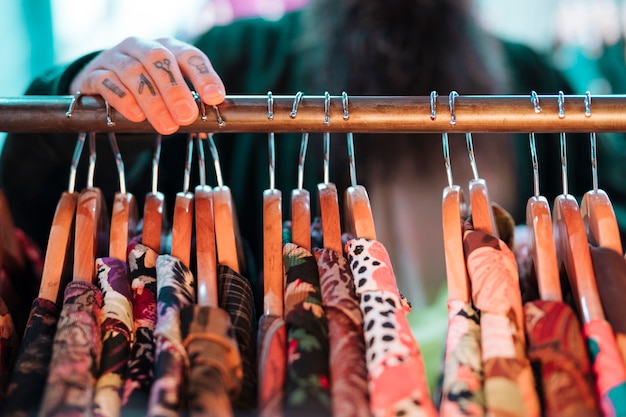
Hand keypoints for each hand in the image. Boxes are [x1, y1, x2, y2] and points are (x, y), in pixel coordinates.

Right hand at [69, 37, 225, 134]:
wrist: (101, 83)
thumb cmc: (147, 91)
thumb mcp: (170, 95)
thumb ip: (188, 108)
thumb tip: (207, 132)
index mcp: (167, 48)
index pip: (189, 55)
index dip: (204, 75)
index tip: (215, 98)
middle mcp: (141, 46)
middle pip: (159, 59)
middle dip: (175, 90)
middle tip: (187, 117)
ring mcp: (115, 57)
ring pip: (133, 72)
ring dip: (152, 101)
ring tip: (166, 126)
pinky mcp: (94, 73)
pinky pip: (106, 82)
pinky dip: (122, 99)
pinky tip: (136, 116)